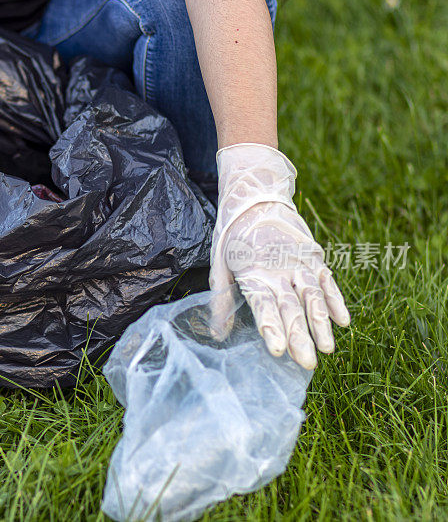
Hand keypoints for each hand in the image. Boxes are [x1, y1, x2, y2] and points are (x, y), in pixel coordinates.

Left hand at [209, 144, 349, 368]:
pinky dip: (336, 300)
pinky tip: (344, 321)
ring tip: (328, 349)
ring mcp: (299, 263)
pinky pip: (327, 280)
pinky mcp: (313, 256)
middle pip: (291, 307)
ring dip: (321, 323)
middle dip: (300, 337)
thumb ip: (221, 301)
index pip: (264, 306)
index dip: (271, 328)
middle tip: (307, 363)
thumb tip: (217, 335)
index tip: (279, 351)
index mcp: (252, 273)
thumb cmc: (232, 237)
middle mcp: (278, 270)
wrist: (256, 198)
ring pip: (313, 296)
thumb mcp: (219, 266)